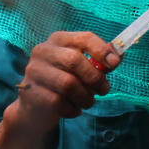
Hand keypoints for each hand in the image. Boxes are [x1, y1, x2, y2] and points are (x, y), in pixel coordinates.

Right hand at [0, 31, 120, 148]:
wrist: (36, 106)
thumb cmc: (64, 80)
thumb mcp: (82, 67)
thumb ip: (100, 60)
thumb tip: (119, 55)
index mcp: (59, 39)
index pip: (84, 38)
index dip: (102, 50)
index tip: (114, 63)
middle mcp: (43, 51)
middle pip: (74, 60)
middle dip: (95, 78)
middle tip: (104, 89)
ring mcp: (34, 71)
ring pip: (67, 84)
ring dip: (85, 97)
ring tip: (89, 102)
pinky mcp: (30, 92)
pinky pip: (58, 102)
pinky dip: (72, 109)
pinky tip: (75, 109)